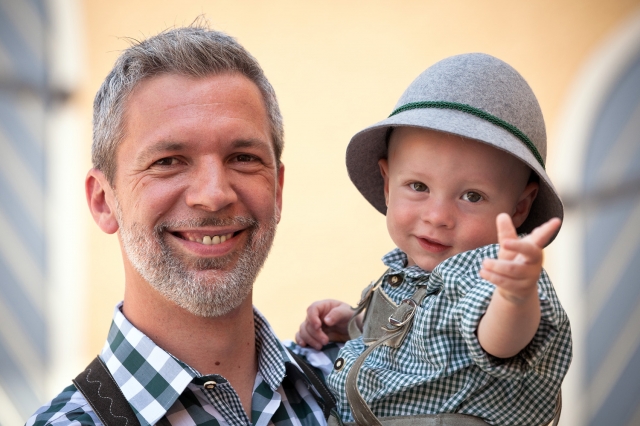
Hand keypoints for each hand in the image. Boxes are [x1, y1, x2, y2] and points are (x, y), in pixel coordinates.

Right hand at [295, 299, 352, 349]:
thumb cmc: (350, 317)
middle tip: (325, 341)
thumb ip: (337, 314)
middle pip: (307, 323)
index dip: (312, 318)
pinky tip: (305, 345)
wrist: (354, 329)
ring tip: (320, 346)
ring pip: (303, 331)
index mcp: (323, 306)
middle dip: (315, 334)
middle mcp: (315, 315)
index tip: (318, 326)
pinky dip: (300, 340)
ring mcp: (312, 326)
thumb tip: (326, 320)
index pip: (312, 309)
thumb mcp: (347, 313)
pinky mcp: (312, 335)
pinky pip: (300, 336)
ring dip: (310, 340)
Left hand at [476, 213, 560, 357]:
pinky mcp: (521, 289)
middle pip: (531, 251)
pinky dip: (493, 277)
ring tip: (484, 262)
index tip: (556, 221)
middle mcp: (535, 262)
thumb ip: (506, 233)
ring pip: (513, 269)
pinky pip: (506, 283)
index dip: (548, 229)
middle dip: (519, 246)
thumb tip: (502, 215)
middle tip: (504, 242)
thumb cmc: (513, 262)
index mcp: (533, 248)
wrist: (514, 289)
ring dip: (496, 266)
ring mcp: (530, 276)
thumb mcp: (509, 247)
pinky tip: (483, 272)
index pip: (542, 237)